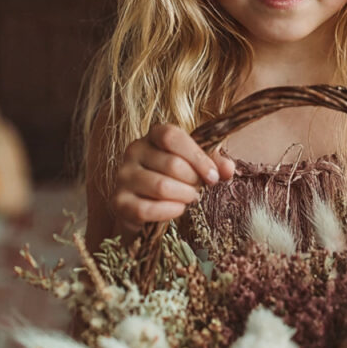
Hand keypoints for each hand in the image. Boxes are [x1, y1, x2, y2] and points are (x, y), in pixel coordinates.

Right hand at [112, 124, 234, 237]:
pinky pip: (148, 208)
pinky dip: (170, 211)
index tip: (213, 176)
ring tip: (189, 199)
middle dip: (193, 181)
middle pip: (172, 164)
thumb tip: (228, 169)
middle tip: (199, 190)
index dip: (197, 156)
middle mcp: (133, 151)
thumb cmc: (175, 180)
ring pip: (162, 187)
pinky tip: (178, 210)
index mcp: (152, 136)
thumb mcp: (196, 166)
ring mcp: (123, 176)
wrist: (144, 208)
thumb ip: (213, 164)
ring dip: (184, 197)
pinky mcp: (119, 202)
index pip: (172, 136)